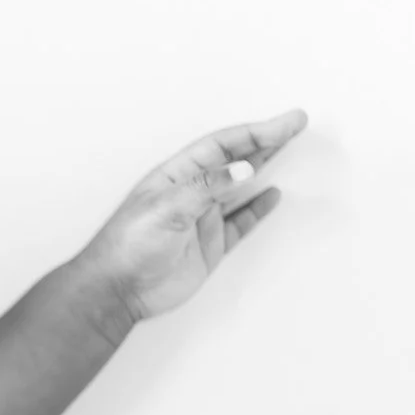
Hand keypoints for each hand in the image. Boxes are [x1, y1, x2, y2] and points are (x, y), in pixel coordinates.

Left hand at [75, 108, 309, 324]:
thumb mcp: (166, 209)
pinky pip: (240, 223)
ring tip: (290, 150)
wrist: (118, 290)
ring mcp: (201, 220)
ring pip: (240, 188)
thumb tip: (246, 169)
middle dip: (265, 142)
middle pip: (234, 161)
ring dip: (264, 169)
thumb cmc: (129, 246)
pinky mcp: (209, 246)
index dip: (255, 133)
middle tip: (296, 125)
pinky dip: (258, 209)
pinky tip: (273, 195)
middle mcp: (190, 194)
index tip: (287, 123)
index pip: (222, 146)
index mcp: (176, 177)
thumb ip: (207, 188)